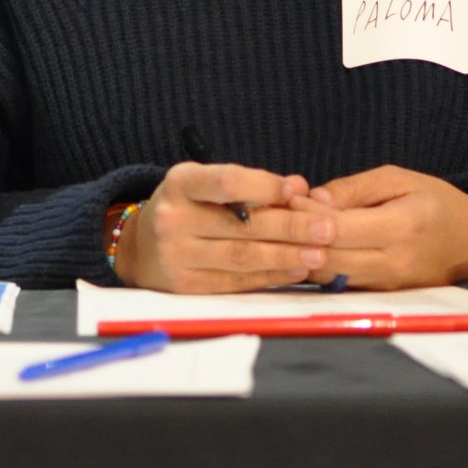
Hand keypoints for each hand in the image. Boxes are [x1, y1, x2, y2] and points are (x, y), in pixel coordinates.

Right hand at [115, 163, 337, 292]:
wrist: (140, 246)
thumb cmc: (188, 207)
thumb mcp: (206, 184)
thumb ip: (250, 184)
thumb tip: (298, 187)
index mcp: (180, 183)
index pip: (226, 182)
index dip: (264, 186)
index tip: (298, 190)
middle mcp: (173, 219)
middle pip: (240, 226)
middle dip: (290, 227)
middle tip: (327, 228)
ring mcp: (176, 256)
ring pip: (241, 257)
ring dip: (285, 256)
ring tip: (319, 253)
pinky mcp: (185, 286)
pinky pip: (235, 282)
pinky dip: (269, 276)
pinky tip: (295, 270)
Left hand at [292, 166, 467, 289]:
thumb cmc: (436, 202)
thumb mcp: (399, 179)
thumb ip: (354, 189)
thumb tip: (313, 200)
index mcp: (400, 227)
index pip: (337, 228)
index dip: (306, 215)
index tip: (288, 198)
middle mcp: (393, 263)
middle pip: (326, 257)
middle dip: (296, 237)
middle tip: (277, 216)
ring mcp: (388, 286)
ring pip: (328, 276)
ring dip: (303, 255)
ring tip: (288, 231)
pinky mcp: (383, 298)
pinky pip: (340, 284)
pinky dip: (320, 267)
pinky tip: (308, 248)